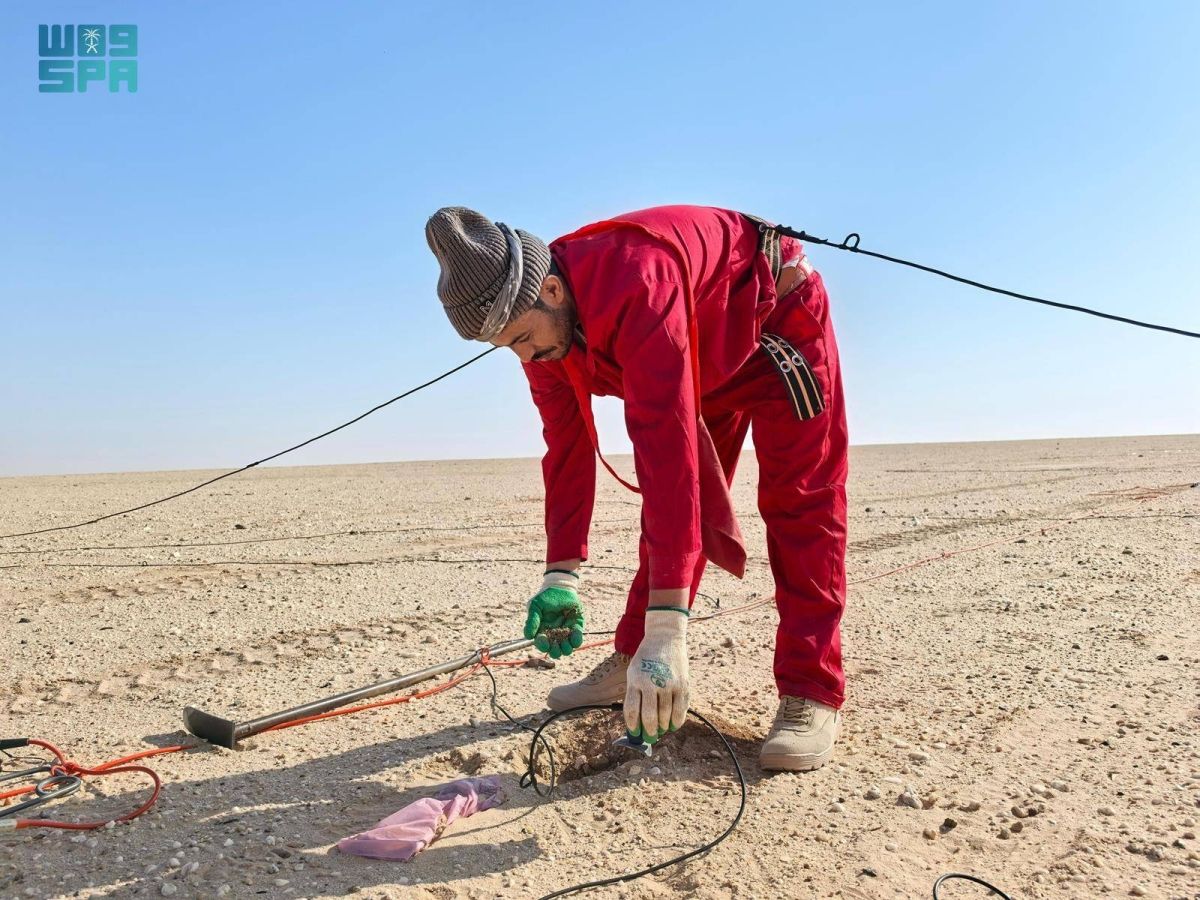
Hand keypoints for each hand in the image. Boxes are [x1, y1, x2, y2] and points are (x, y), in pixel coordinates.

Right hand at [523, 569, 584, 657]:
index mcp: (542, 632)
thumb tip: (528, 636)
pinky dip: (577, 639)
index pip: (541, 644)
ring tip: (566, 643)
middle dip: (555, 651)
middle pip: (555, 651)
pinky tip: (575, 632)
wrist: (561, 588)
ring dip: (566, 649)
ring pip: (566, 649)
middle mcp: (554, 635)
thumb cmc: (545, 597)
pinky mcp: (576, 628)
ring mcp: (566, 633)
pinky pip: (577, 639)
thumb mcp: (536, 606)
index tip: (543, 642)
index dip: (542, 645)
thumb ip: (532, 621)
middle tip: (555, 647)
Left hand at [624, 608, 688, 743]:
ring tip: (660, 731)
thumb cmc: (646, 658)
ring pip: (666, 716)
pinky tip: (672, 725)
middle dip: (649, 732)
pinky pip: (681, 710)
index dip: (633, 726)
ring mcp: (669, 684)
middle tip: (649, 737)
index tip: (634, 733)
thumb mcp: (633, 672)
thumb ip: (635, 694)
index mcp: (636, 680)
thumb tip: (637, 721)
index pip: (632, 710)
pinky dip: (677, 721)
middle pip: (650, 717)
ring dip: (662, 728)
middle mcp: (652, 682)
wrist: (664, 637)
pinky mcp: (683, 684)